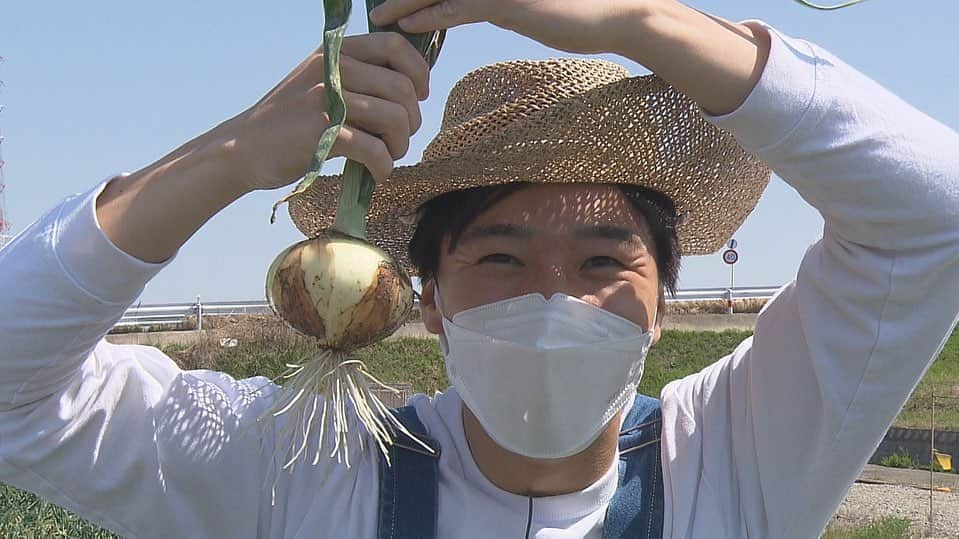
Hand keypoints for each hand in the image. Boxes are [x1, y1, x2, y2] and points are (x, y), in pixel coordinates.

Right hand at [223, 33, 430, 192]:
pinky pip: (375, 150)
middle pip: (402, 88)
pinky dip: (384, 166)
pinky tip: (376, 173)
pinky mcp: (323, 134)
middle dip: (412, 120)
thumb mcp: (320, 81)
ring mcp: (326, 100)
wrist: (243, 148)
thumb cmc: (290, 120)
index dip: (418, 72)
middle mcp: (332, 69)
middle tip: (399, 139)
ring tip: (388, 157)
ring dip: (401, 145)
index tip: (418, 96)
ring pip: (394, 118)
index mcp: (335, 51)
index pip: (394, 45)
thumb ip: (358, 75)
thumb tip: (411, 86)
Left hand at [369, 0, 644, 55]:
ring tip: (378, 16)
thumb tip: (473, 10)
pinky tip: (404, 25)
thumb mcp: (527, 6)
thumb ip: (496, 4)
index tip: (394, 4)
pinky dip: (427, 17)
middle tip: (375, 9)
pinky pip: (455, 9)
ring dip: (403, 2)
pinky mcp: (505, 1)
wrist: (617, 15)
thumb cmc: (577, 13)